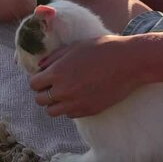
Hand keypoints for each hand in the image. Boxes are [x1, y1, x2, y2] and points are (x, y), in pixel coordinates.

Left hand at [29, 35, 151, 117]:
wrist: (128, 62)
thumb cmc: (102, 49)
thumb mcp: (74, 47)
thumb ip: (54, 58)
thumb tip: (40, 67)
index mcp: (58, 72)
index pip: (33, 84)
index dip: (37, 80)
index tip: (44, 77)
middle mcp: (64, 90)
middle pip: (40, 100)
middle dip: (43, 92)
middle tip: (53, 85)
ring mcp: (76, 103)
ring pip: (52, 111)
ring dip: (55, 103)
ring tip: (64, 93)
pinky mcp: (89, 110)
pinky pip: (70, 115)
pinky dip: (69, 108)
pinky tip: (77, 97)